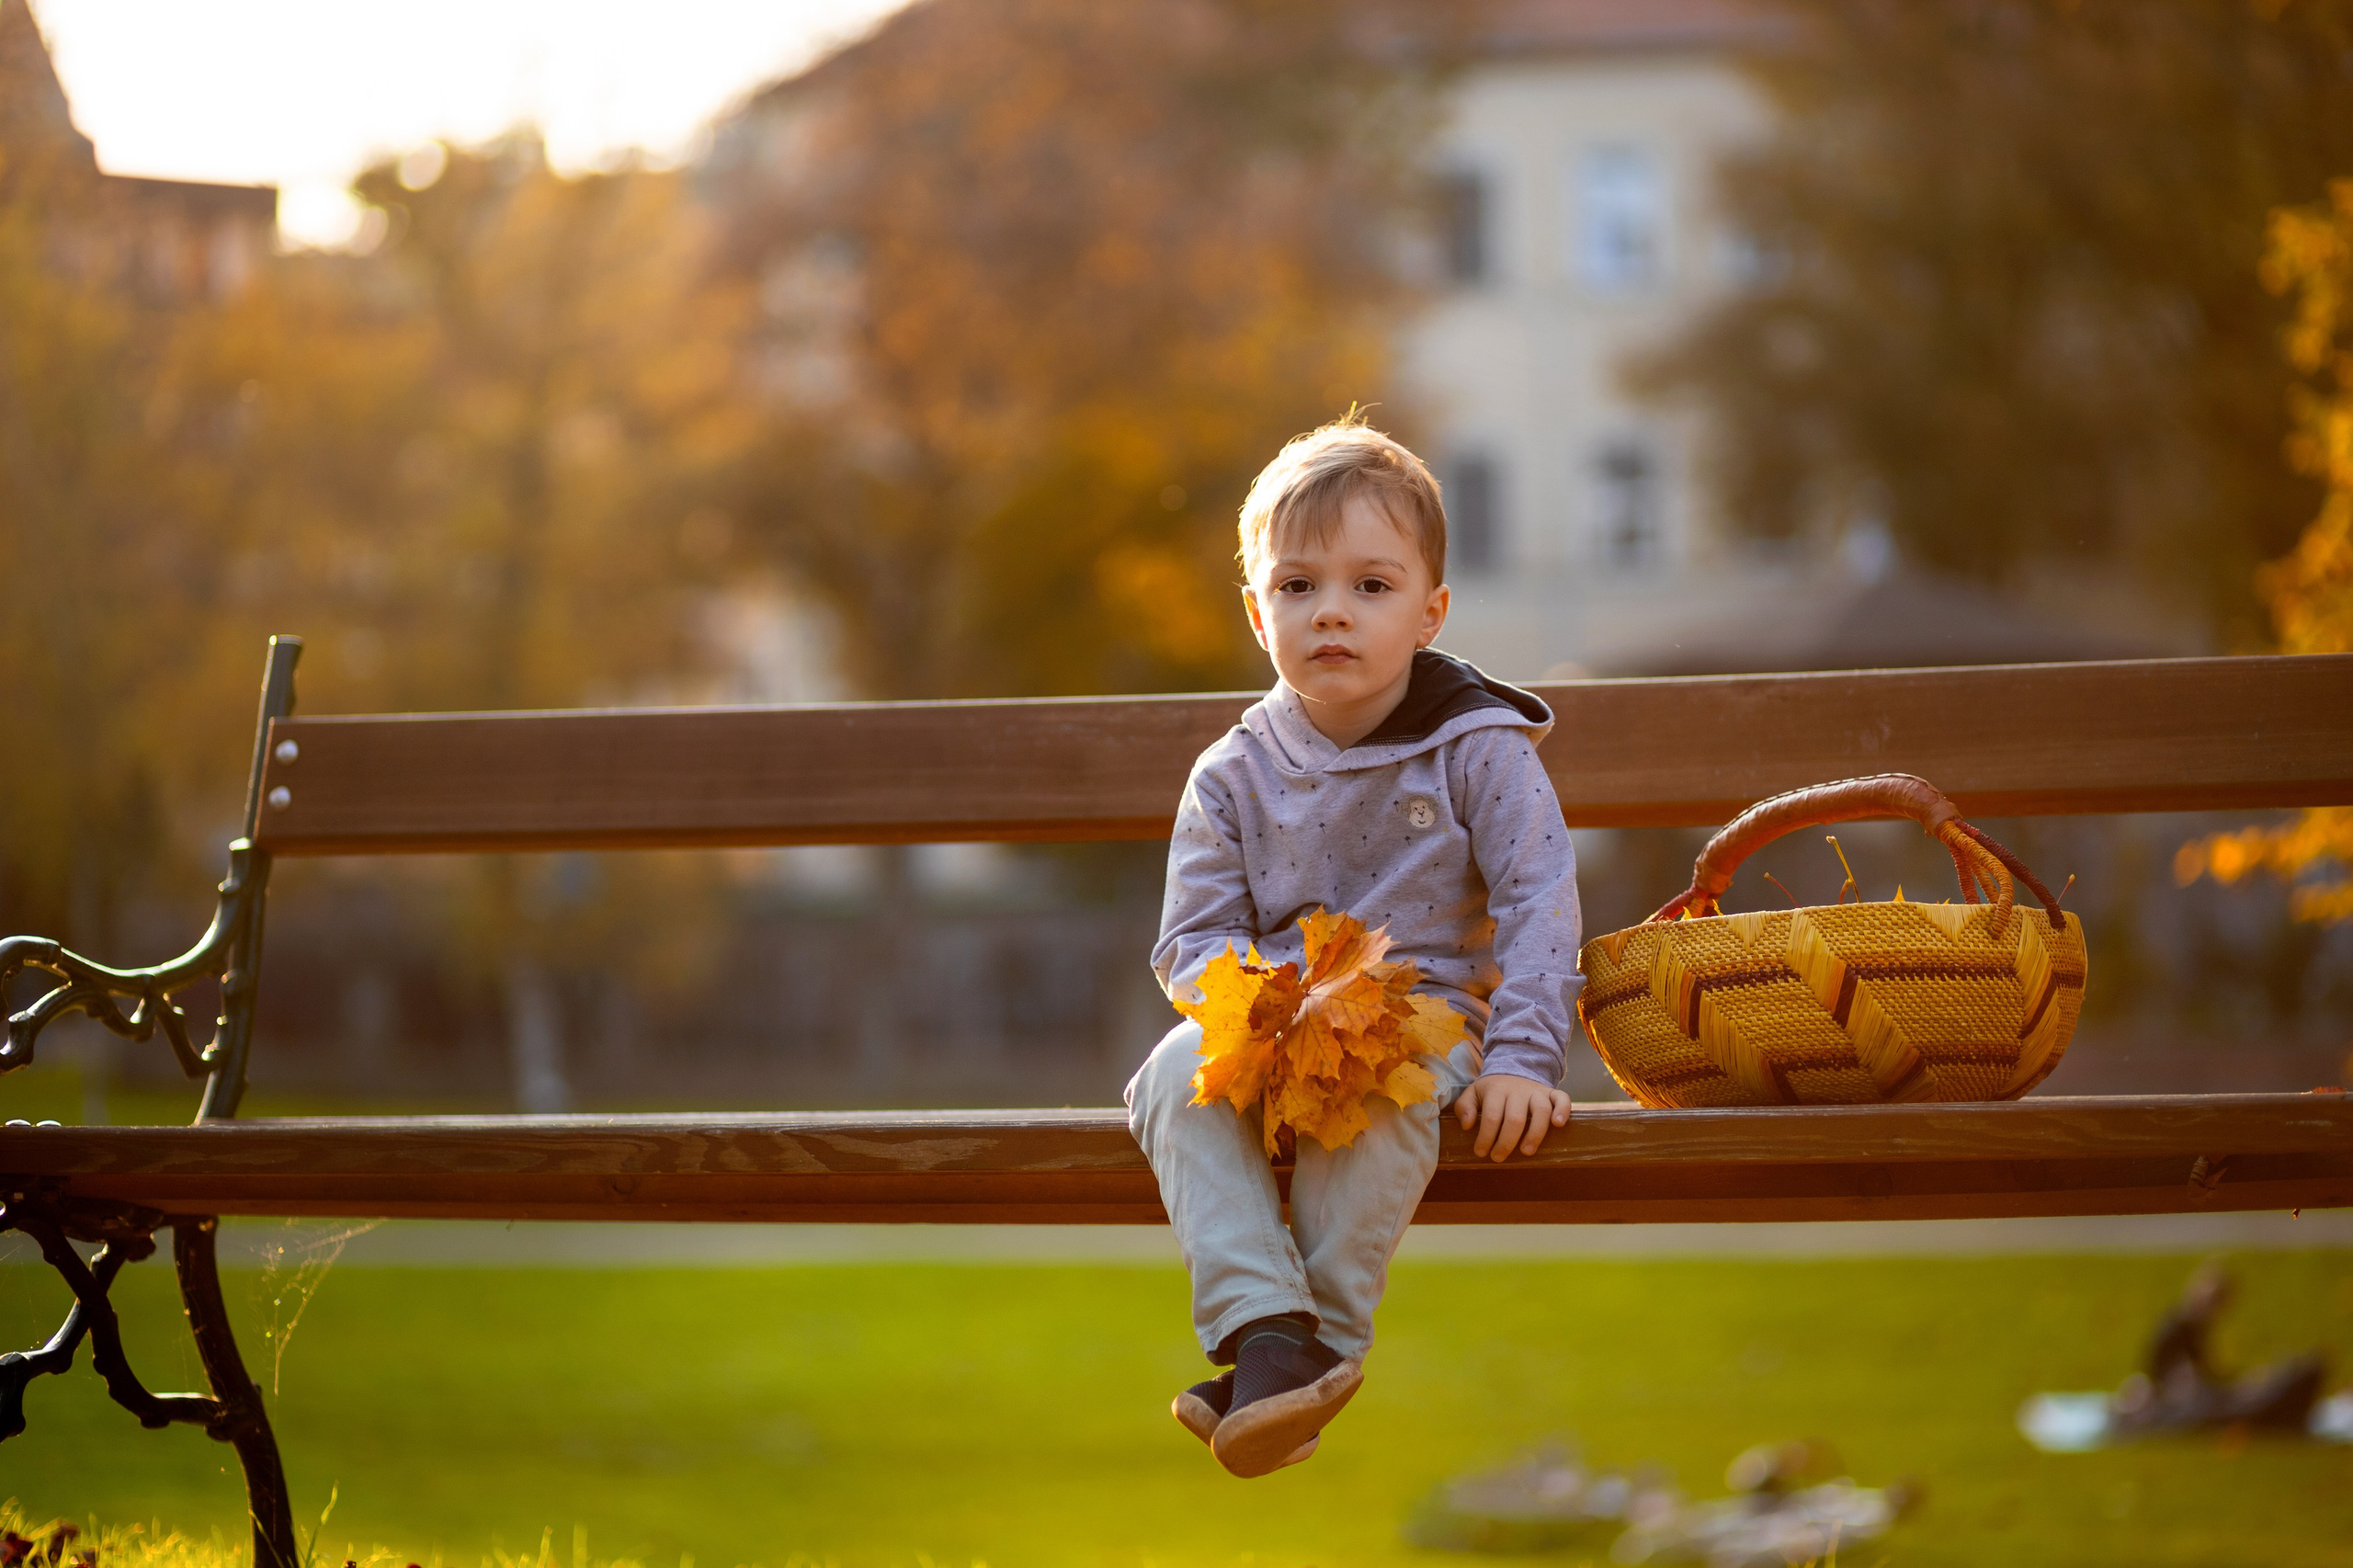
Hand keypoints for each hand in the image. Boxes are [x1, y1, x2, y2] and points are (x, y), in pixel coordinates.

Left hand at [1453, 1073, 1572, 1161]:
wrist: (1514, 1069)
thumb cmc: (1492, 1090)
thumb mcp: (1473, 1093)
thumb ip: (1465, 1107)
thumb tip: (1467, 1126)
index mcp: (1497, 1090)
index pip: (1491, 1116)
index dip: (1486, 1136)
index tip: (1481, 1152)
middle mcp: (1518, 1089)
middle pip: (1515, 1118)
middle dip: (1506, 1141)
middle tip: (1498, 1158)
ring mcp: (1537, 1091)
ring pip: (1540, 1110)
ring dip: (1535, 1133)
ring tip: (1527, 1151)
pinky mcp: (1551, 1092)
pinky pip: (1562, 1098)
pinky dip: (1563, 1110)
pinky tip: (1558, 1125)